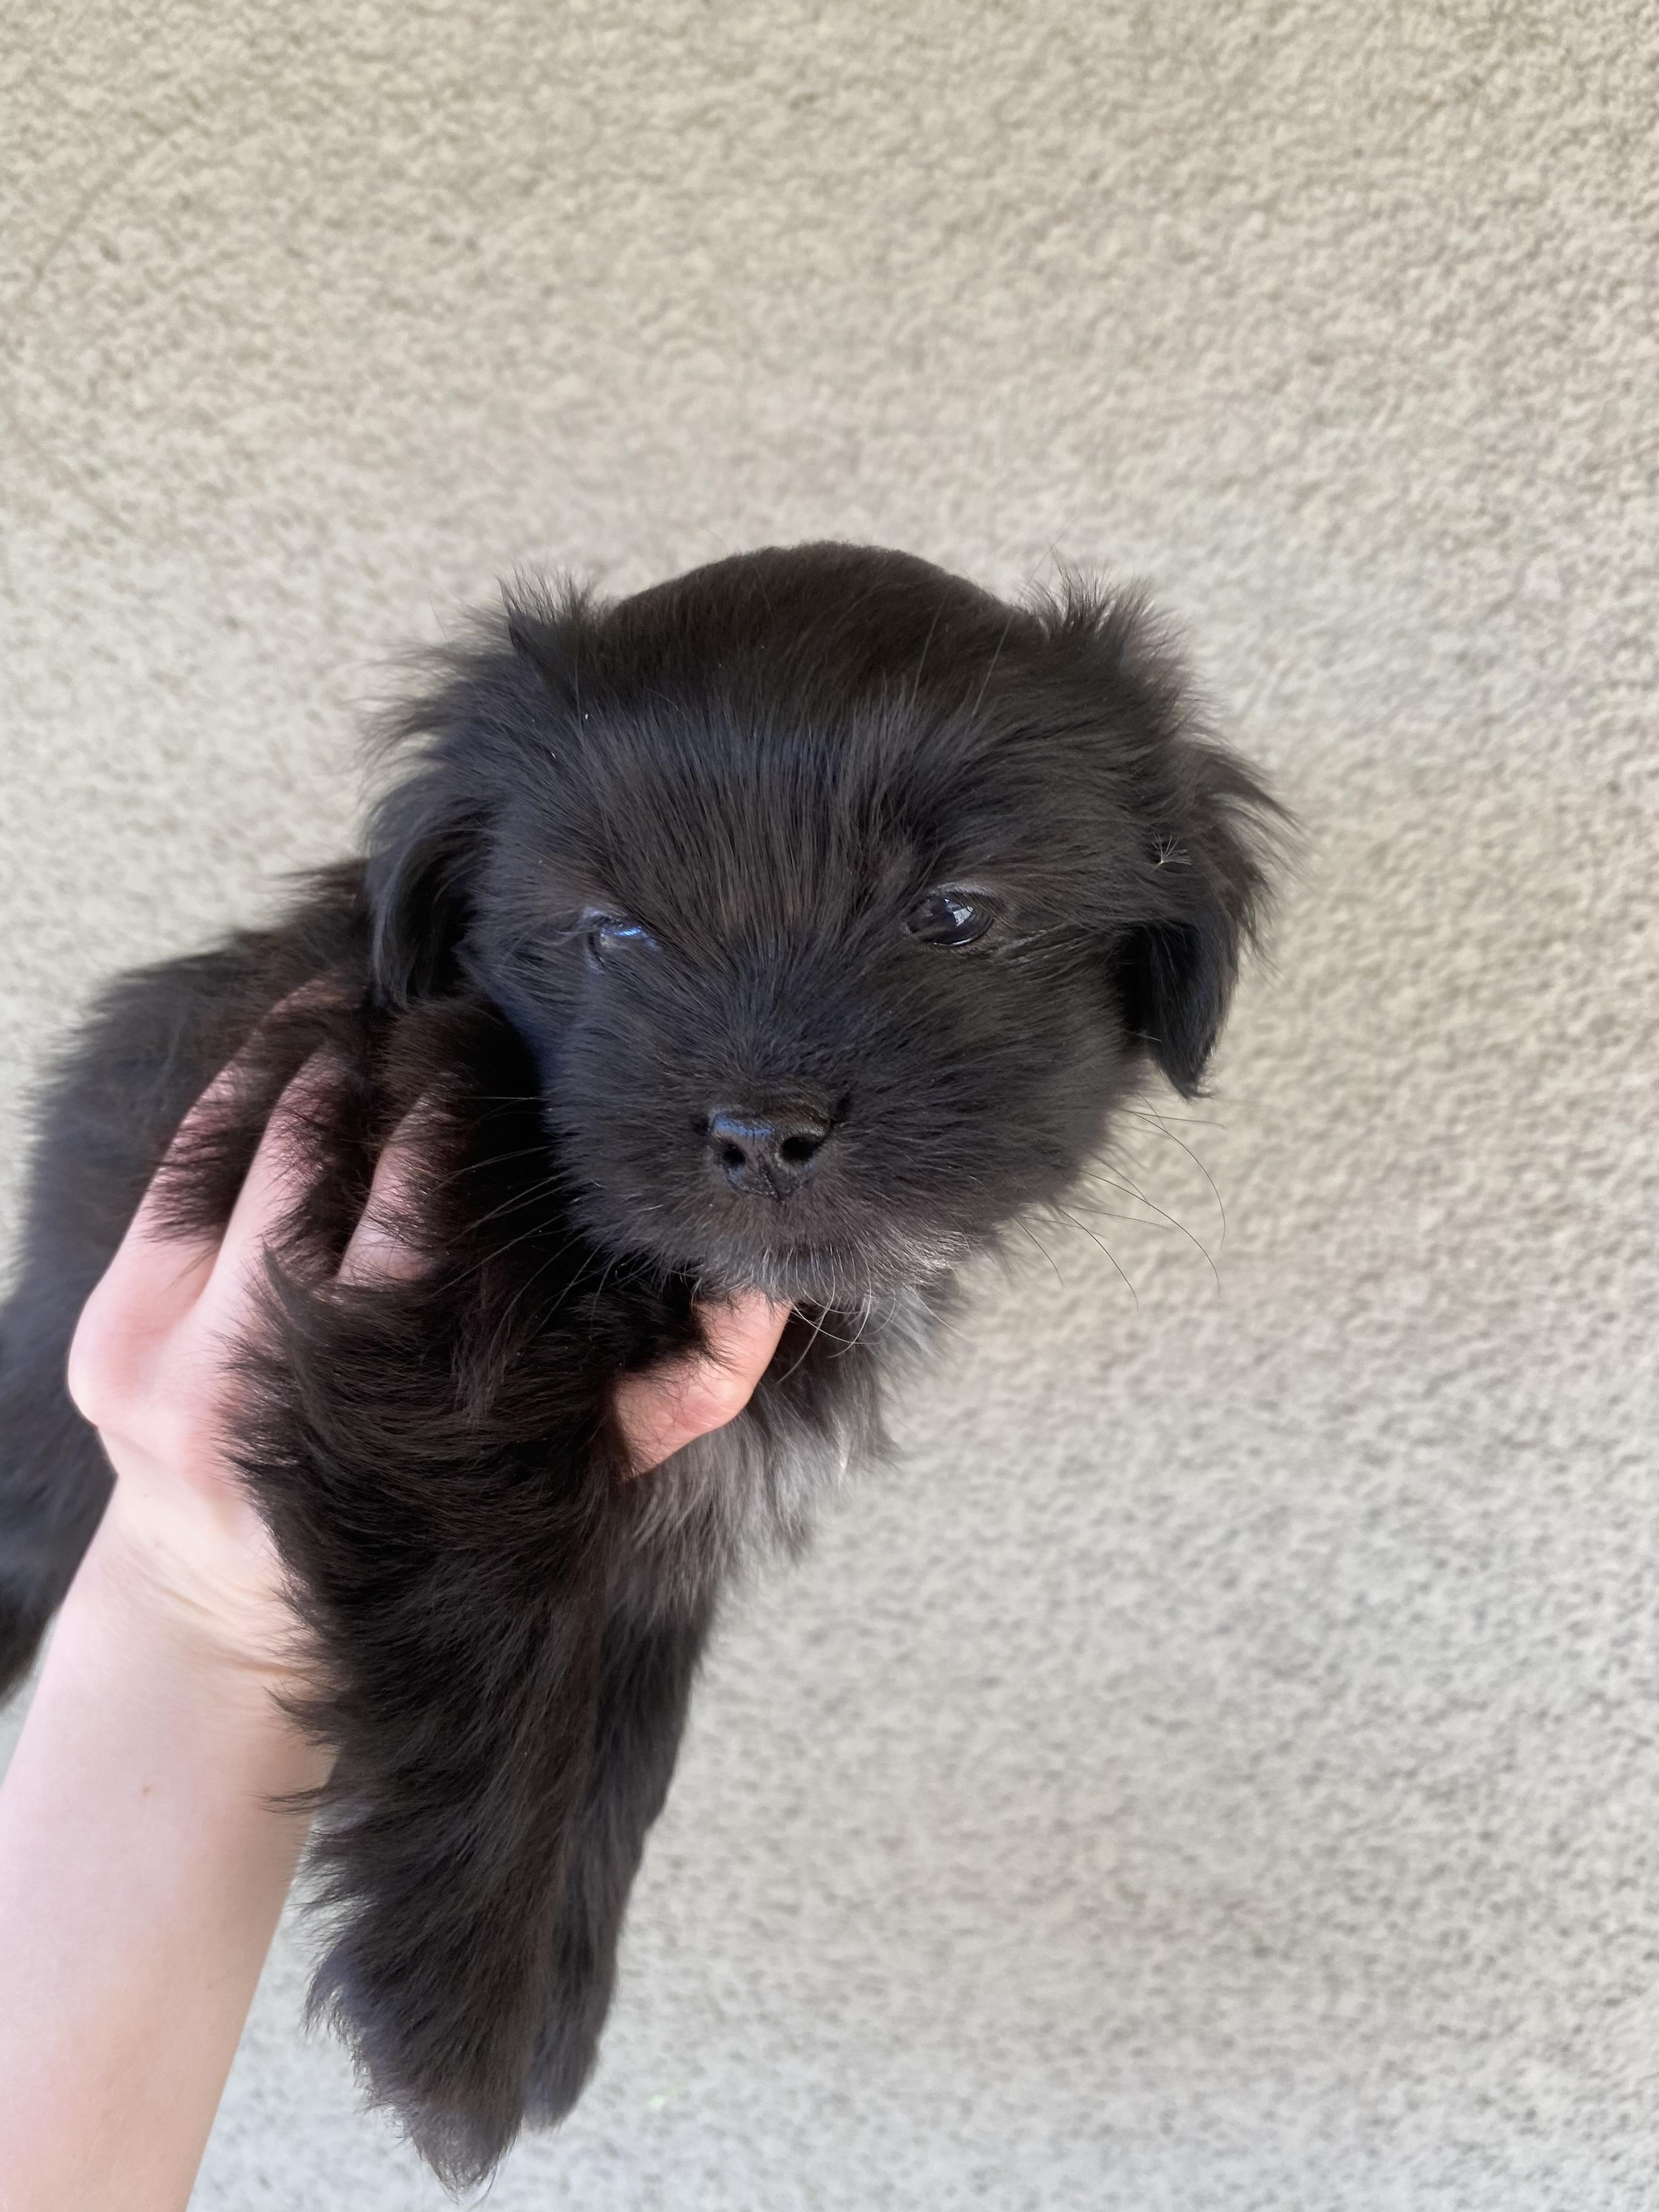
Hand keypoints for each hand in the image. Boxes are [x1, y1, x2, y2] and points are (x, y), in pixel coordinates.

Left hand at [66, 1057, 788, 1686]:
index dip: (455, 1124)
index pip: (415, 1230)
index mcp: (379, 1414)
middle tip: (450, 1025)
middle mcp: (253, 1383)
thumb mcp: (565, 1478)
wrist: (235, 1592)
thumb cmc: (431, 1514)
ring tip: (382, 1009)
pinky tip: (302, 1033)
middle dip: (388, 1079)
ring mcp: (166, 1352)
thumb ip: (672, 1397)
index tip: (498, 1061)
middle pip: (323, 1173)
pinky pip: (176, 1168)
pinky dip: (239, 1083)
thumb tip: (762, 1292)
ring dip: (318, 1060)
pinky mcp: (111, 1328)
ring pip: (251, 1153)